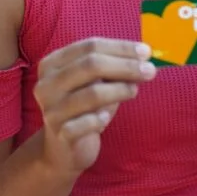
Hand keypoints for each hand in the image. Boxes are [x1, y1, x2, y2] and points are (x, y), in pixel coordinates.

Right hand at [34, 38, 155, 175]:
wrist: (63, 149)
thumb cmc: (84, 108)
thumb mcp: (96, 83)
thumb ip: (114, 68)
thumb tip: (143, 58)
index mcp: (52, 64)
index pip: (90, 46)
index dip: (120, 47)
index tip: (146, 52)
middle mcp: (46, 84)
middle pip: (90, 65)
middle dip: (125, 66)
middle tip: (150, 70)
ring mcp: (51, 110)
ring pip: (92, 93)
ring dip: (120, 90)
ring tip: (134, 90)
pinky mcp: (59, 134)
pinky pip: (87, 123)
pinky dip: (101, 119)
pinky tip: (107, 118)